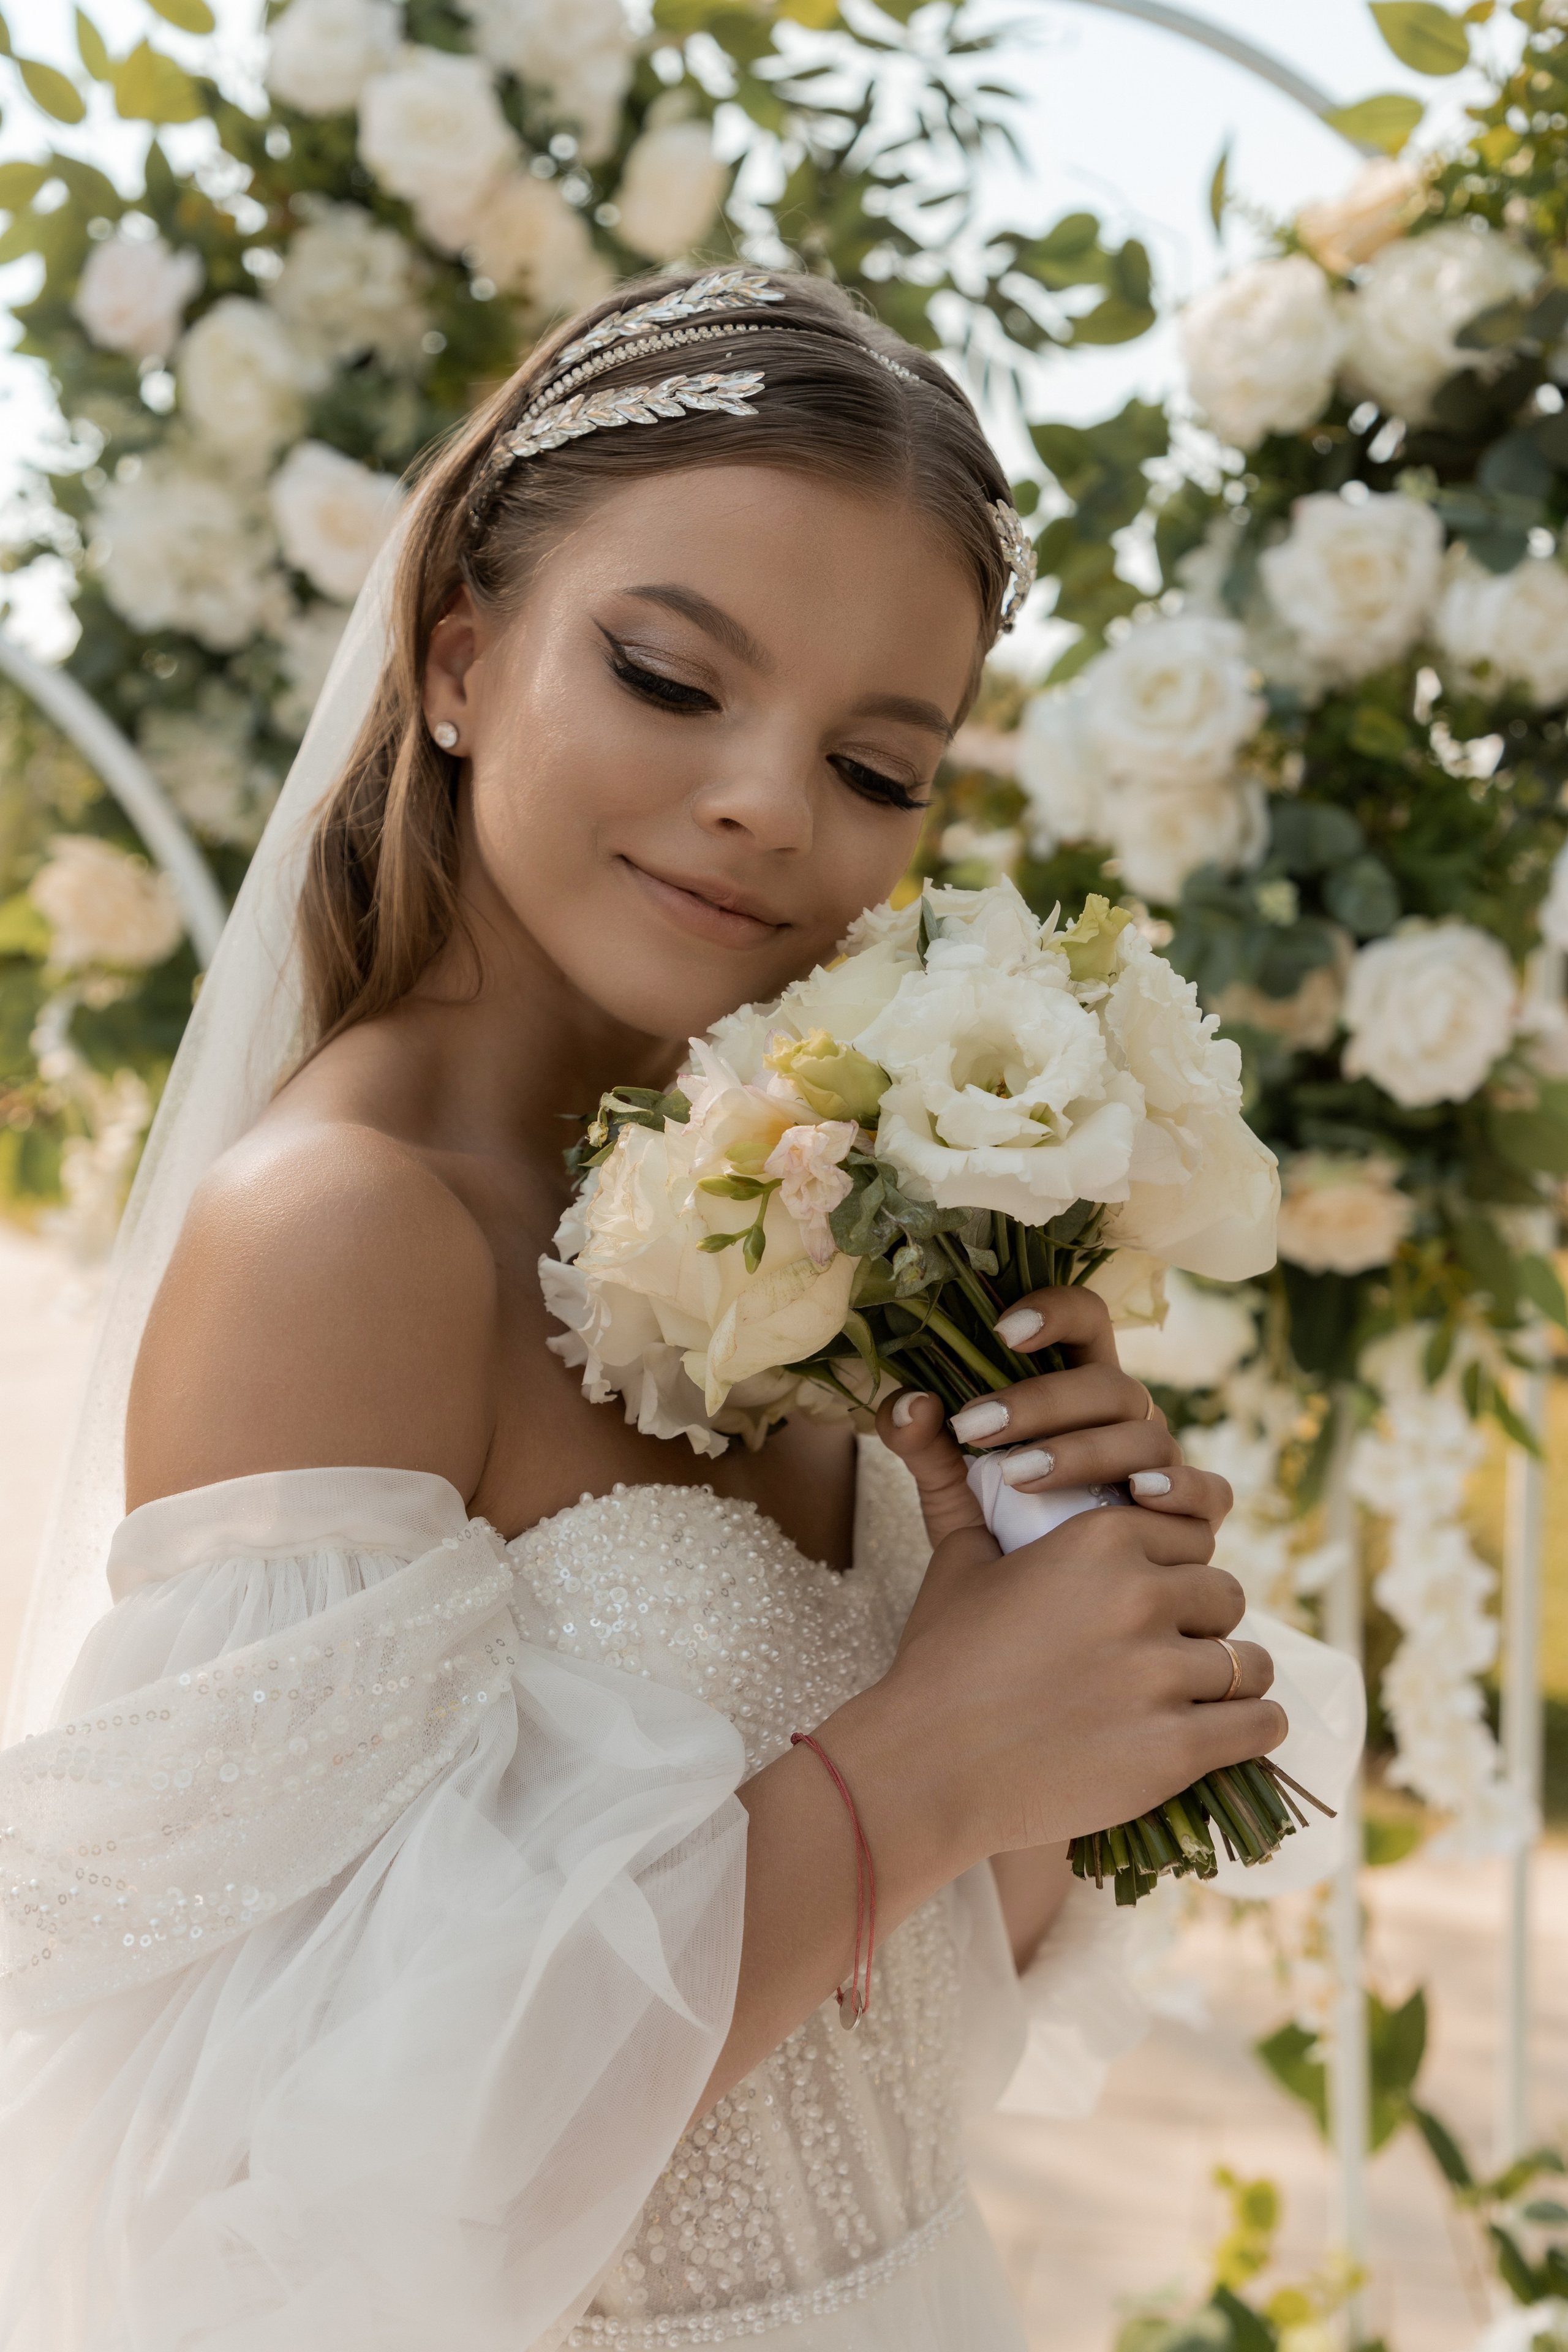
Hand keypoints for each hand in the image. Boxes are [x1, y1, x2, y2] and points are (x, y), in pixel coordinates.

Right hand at [843, 1482, 1282, 1865]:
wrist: (923, 1767)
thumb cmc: (938, 1662)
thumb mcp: (960, 1560)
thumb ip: (981, 1497)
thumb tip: (929, 1417)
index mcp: (1097, 1538)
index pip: (1187, 1536)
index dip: (1170, 1570)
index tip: (1150, 1599)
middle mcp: (1138, 1594)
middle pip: (1225, 1595)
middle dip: (1198, 1625)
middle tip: (1161, 1658)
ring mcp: (1160, 1673)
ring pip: (1250, 1662)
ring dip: (1227, 1682)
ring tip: (1190, 1701)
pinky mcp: (1175, 1747)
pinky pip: (1261, 1723)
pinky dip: (1249, 1731)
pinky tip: (1220, 1736)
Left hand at [875, 1284, 1232, 1550]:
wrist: (1042, 1623)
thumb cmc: (1004, 1538)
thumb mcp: (954, 1496)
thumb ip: (924, 1447)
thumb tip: (906, 1402)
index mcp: (1078, 1392)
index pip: (1087, 1323)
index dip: (1055, 1313)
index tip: (1000, 1331)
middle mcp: (1129, 1419)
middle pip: (1109, 1384)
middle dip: (1041, 1401)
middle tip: (976, 1428)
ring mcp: (1166, 1465)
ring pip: (1147, 1435)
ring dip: (1083, 1451)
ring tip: (1019, 1476)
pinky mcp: (1193, 1519)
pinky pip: (1209, 1492)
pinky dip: (1181, 1489)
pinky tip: (1137, 1495)